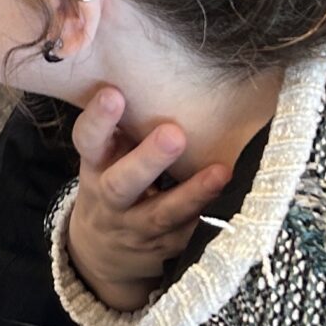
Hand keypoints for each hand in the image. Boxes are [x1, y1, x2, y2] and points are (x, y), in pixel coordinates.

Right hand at [63, 87, 229, 314]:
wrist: (101, 253)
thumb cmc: (112, 185)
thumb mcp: (105, 159)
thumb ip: (123, 130)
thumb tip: (156, 72)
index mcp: (95, 168)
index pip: (87, 142)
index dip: (98, 120)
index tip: (114, 94)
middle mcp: (110, 200)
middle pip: (123, 183)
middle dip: (148, 160)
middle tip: (174, 134)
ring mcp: (136, 228)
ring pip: (162, 214)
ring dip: (193, 194)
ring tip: (221, 172)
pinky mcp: (163, 249)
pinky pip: (189, 237)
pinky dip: (211, 221)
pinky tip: (237, 206)